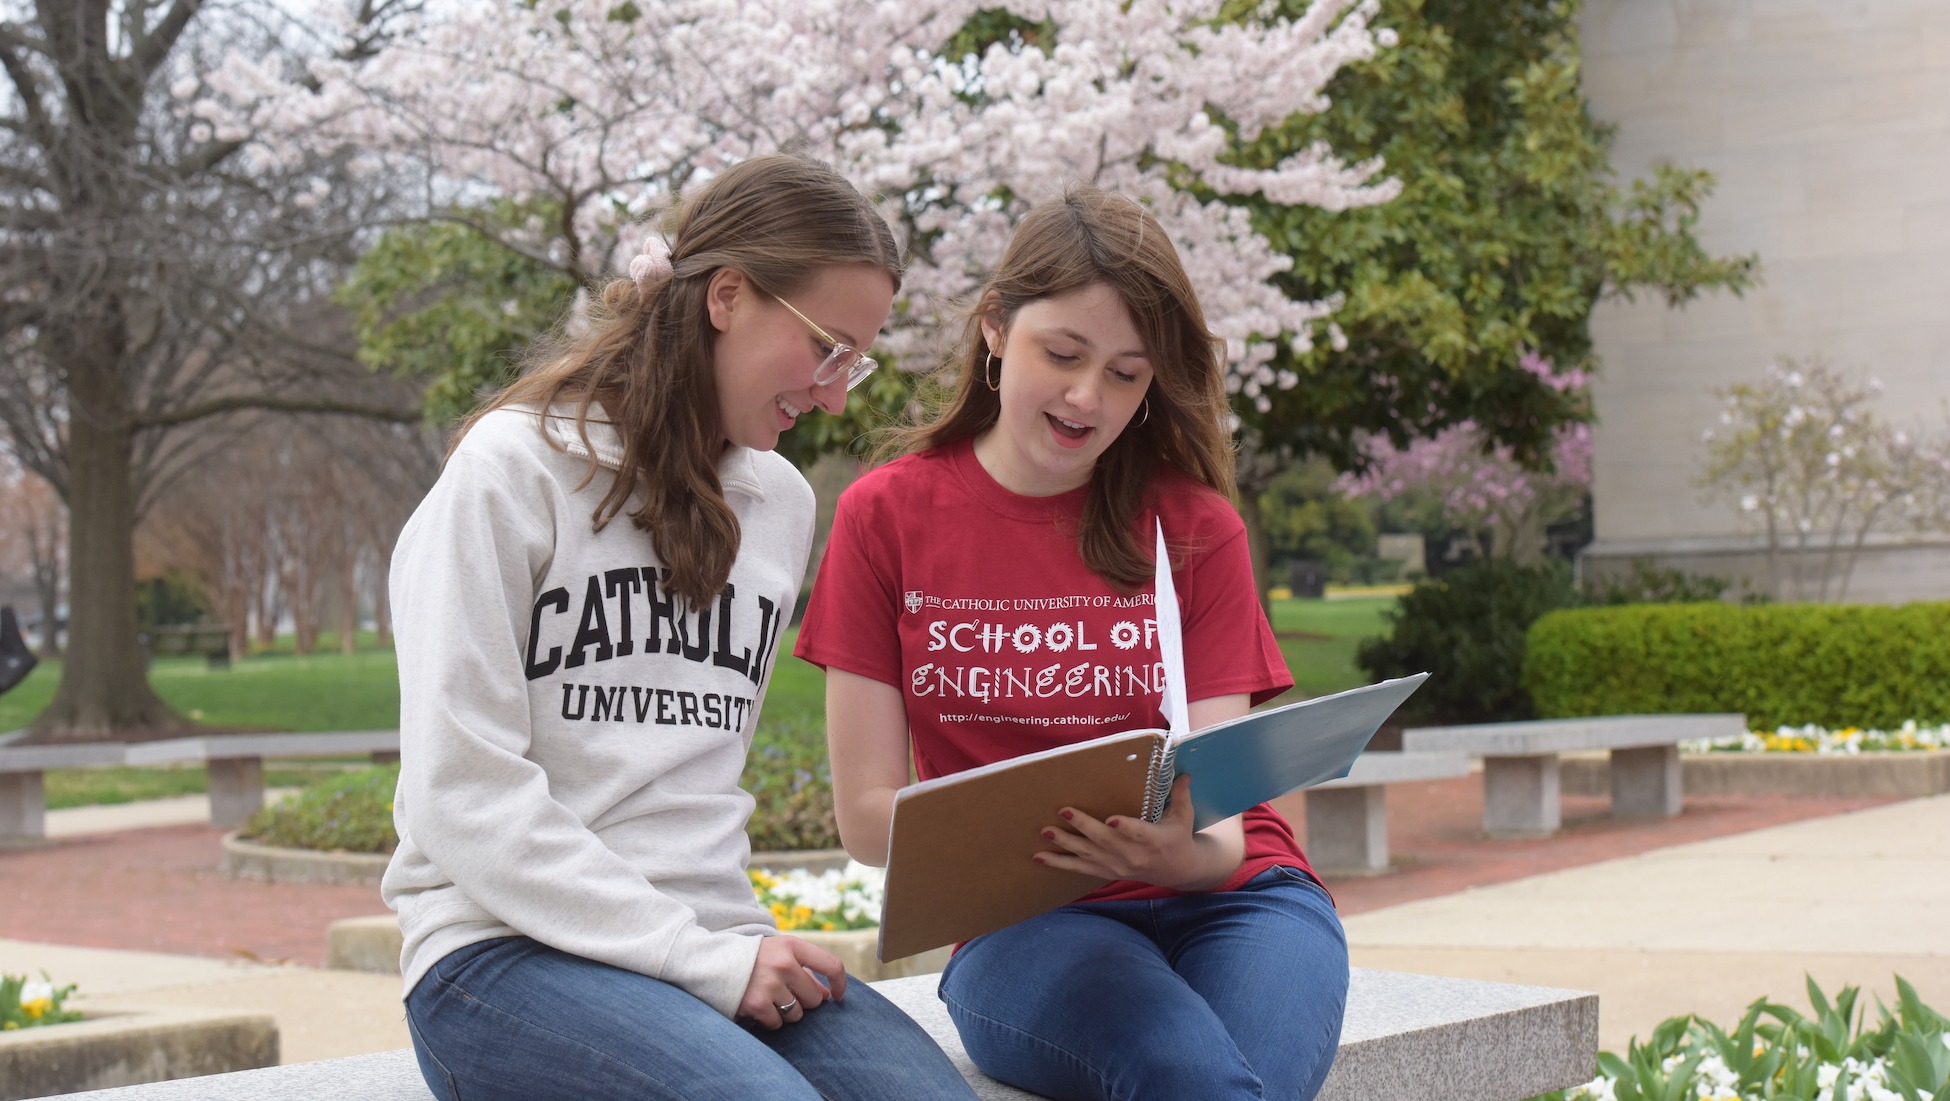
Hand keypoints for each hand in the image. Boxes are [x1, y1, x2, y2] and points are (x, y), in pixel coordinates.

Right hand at [738, 935, 846, 1029]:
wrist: (714, 962)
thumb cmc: (755, 959)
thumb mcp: (780, 954)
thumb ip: (805, 971)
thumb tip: (827, 995)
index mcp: (792, 946)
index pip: (831, 965)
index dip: (840, 984)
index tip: (838, 996)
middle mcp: (784, 964)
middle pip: (814, 998)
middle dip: (804, 1001)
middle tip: (785, 993)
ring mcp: (770, 984)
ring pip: (797, 1014)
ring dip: (787, 1012)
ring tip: (770, 998)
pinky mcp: (757, 1003)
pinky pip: (778, 1023)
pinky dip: (770, 1020)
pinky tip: (759, 1006)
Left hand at [1034, 774, 1242, 891]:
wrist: (1176, 871)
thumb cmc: (1178, 838)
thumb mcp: (1184, 817)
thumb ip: (1181, 795)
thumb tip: (1184, 771)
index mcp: (1153, 840)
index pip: (1138, 834)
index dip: (1125, 827)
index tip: (1111, 819)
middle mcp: (1132, 855)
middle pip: (1104, 841)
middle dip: (1083, 826)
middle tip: (1063, 810)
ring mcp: (1116, 865)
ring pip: (1087, 854)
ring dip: (1064, 844)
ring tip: (1045, 832)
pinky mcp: (1105, 871)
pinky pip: (1079, 868)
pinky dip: (1059, 863)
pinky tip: (1039, 856)